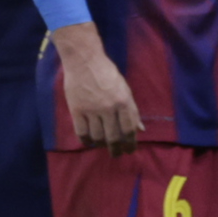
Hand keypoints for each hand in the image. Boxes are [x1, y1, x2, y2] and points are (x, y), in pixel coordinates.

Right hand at [54, 26, 143, 151]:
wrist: (84, 61)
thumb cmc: (107, 73)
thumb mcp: (125, 89)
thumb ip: (132, 110)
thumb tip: (140, 129)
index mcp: (124, 101)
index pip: (129, 129)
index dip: (130, 143)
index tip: (130, 151)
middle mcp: (109, 108)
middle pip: (114, 137)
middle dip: (117, 149)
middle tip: (117, 154)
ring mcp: (92, 110)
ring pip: (98, 137)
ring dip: (101, 145)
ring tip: (103, 146)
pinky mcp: (76, 110)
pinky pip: (81, 132)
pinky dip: (86, 141)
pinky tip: (89, 142)